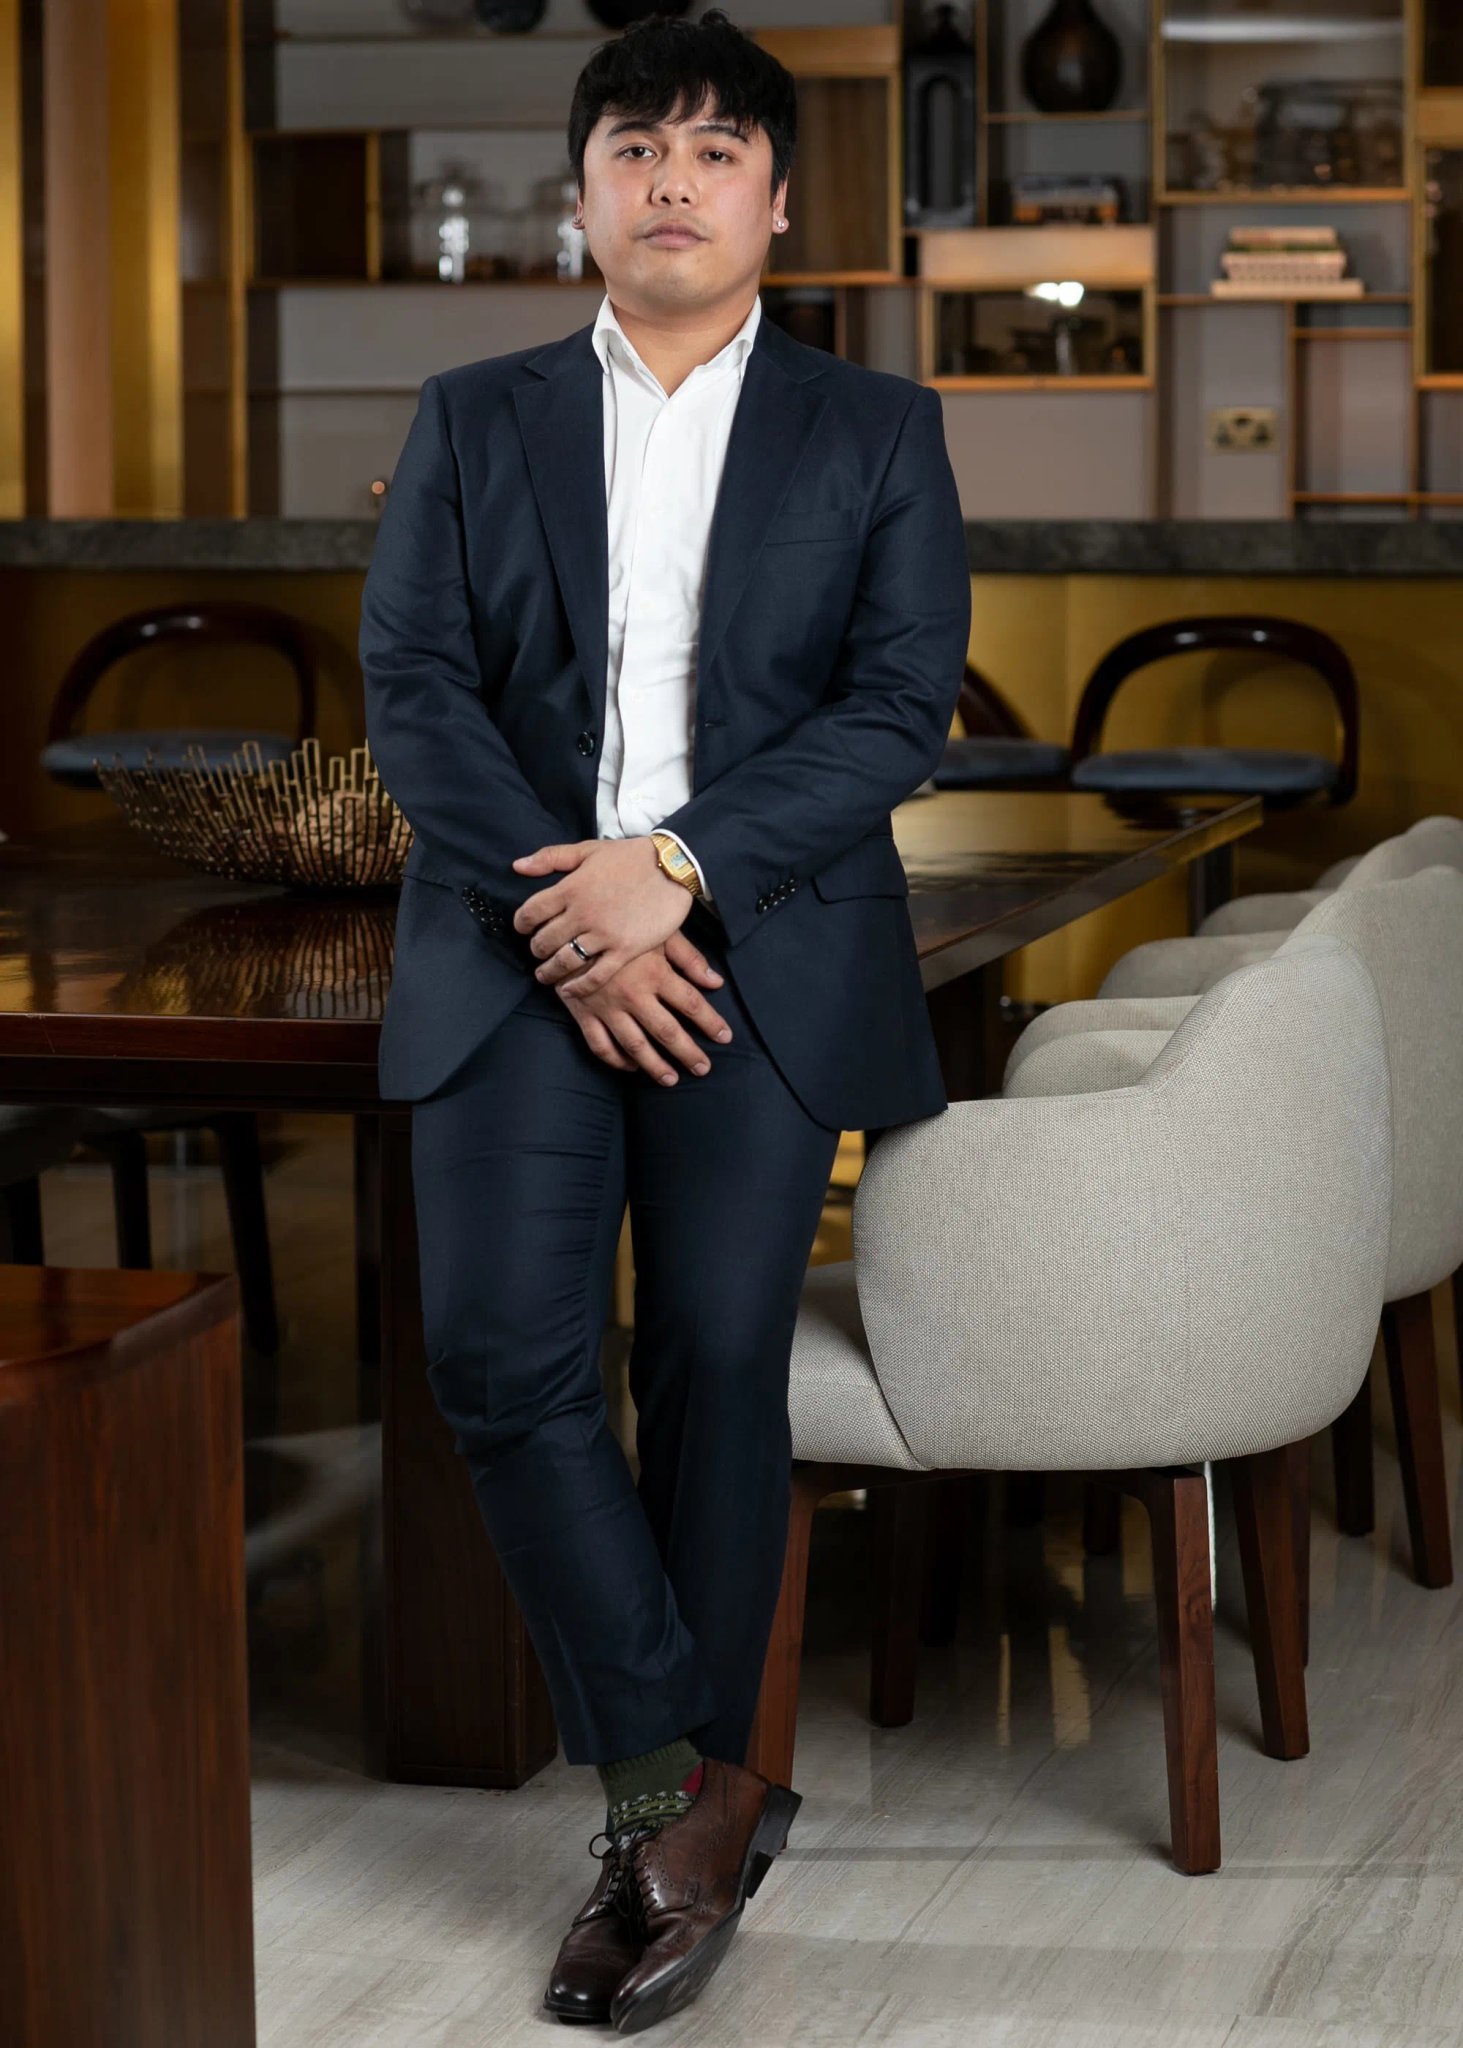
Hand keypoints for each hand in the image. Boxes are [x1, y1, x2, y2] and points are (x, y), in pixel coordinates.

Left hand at [510, 836, 693, 993]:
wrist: (672, 867)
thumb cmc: (630, 857)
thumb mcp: (588, 850)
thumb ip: (550, 857)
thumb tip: (517, 866)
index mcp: (571, 888)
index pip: (531, 912)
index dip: (521, 923)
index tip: (523, 928)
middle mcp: (583, 913)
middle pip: (544, 941)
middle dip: (535, 949)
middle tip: (537, 952)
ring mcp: (604, 934)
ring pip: (565, 961)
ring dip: (550, 971)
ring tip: (545, 975)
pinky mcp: (625, 950)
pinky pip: (595, 976)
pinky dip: (578, 987)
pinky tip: (569, 990)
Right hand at [556, 927, 733, 1084]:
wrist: (567, 922)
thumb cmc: (619, 922)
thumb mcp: (658, 932)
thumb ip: (688, 958)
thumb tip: (716, 982)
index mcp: (654, 973)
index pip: (691, 1004)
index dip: (711, 1023)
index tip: (725, 1037)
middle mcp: (633, 995)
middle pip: (667, 1032)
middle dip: (688, 1054)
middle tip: (704, 1069)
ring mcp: (607, 1008)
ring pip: (635, 1046)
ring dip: (655, 1066)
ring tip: (671, 1080)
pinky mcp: (583, 1013)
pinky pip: (601, 1045)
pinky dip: (616, 1061)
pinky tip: (631, 1067)